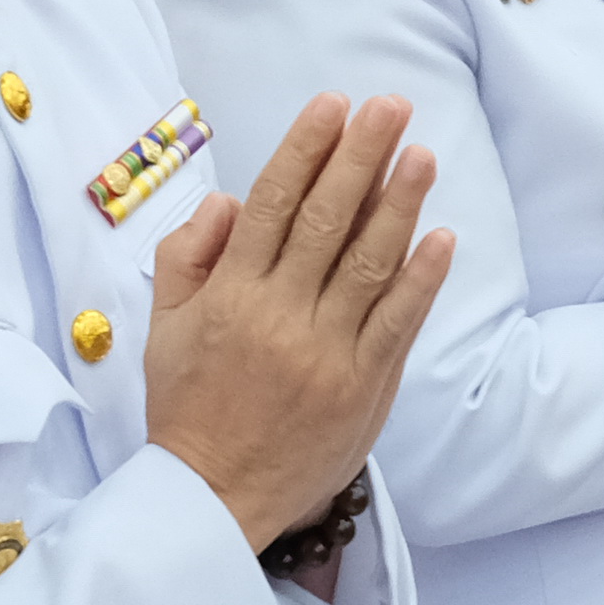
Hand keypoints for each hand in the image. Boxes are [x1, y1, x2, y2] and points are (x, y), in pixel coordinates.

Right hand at [145, 94, 456, 550]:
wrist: (214, 498)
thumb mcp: (163, 329)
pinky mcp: (361, 387)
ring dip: (399, 204)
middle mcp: (278, 315)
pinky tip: (441, 238)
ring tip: (422, 154)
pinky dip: (420, 280)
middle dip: (360, 156)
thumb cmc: (188, 409)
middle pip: (326, 220)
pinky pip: (396, 323)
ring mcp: (324, 351)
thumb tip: (227, 202)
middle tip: (389, 107)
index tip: (332, 106)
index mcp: (229, 295)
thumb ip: (186, 258)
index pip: (271, 204)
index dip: (305, 150)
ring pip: (367, 264)